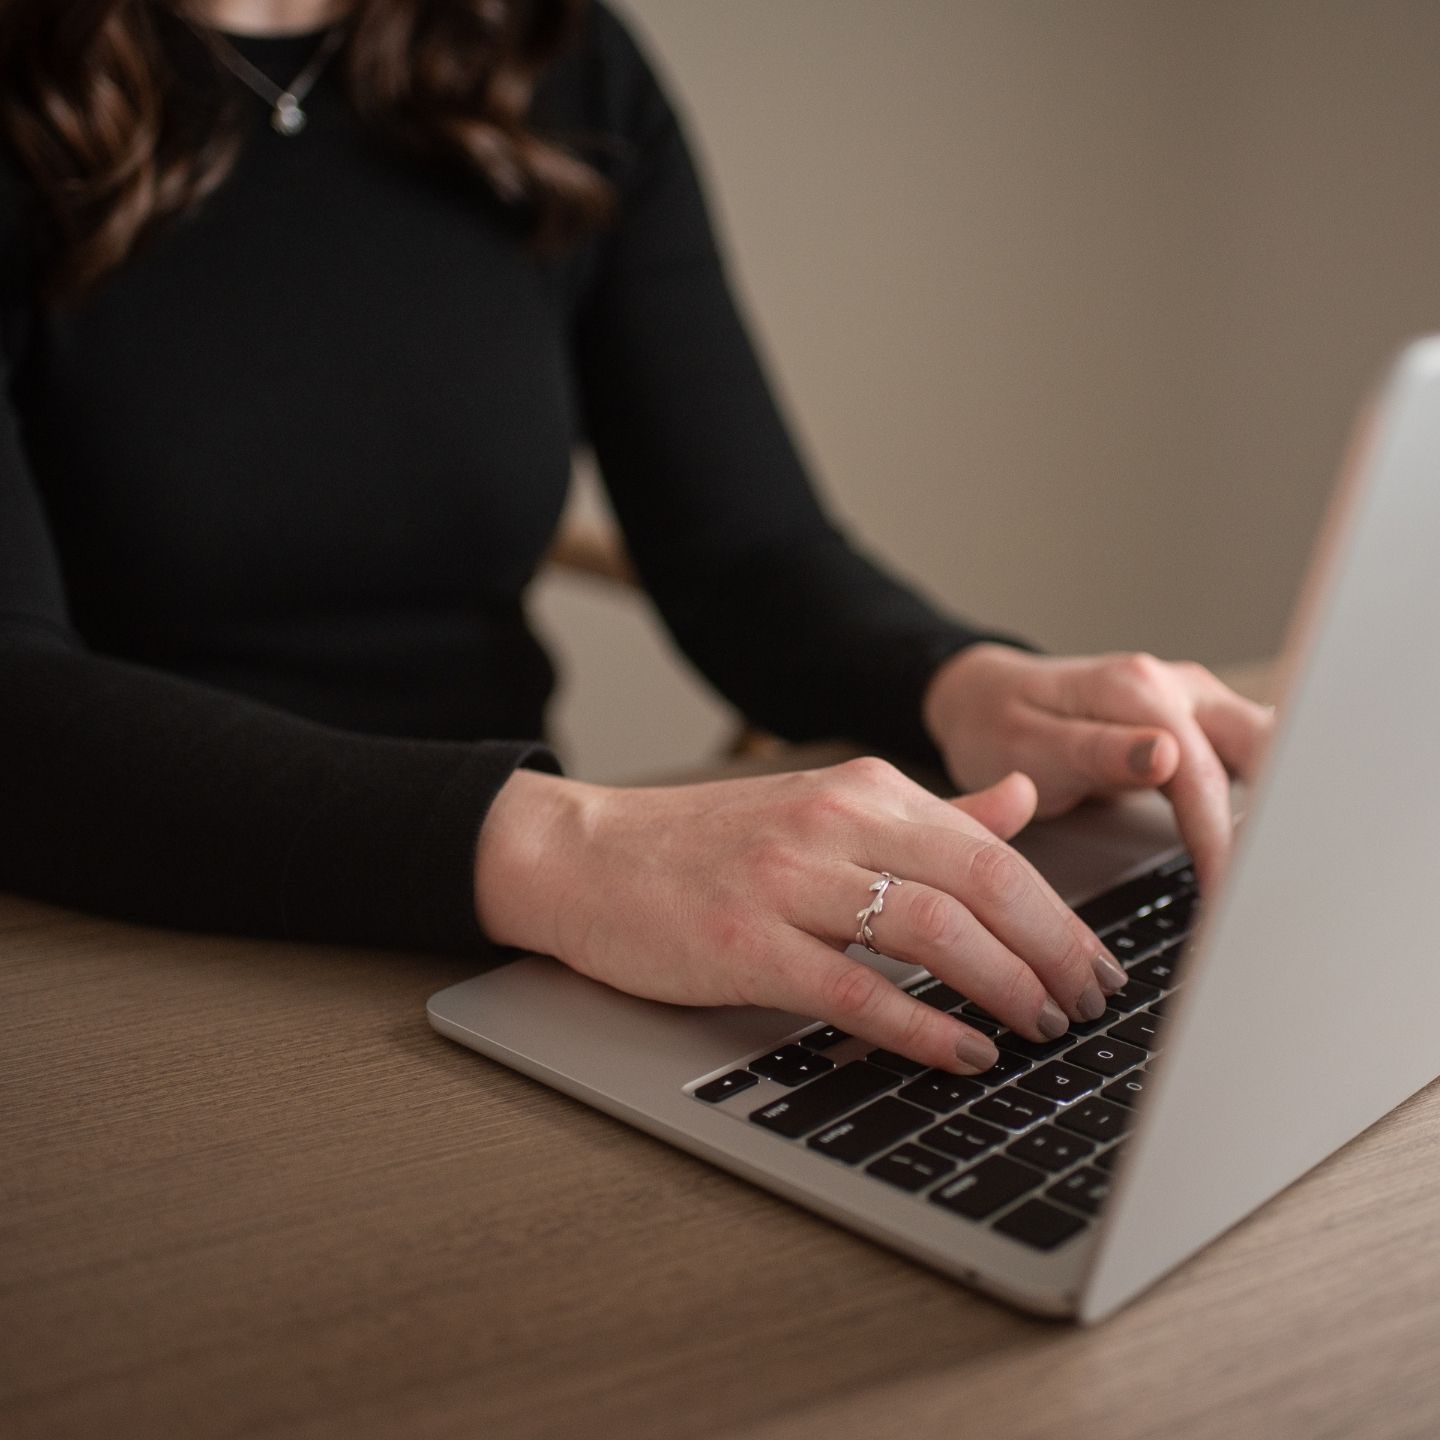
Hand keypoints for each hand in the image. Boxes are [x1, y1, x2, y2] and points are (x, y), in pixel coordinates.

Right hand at [474, 759, 1131, 1075]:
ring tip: (1042, 1027)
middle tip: (1091, 1002)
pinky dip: (920, 1027)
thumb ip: (929, 811)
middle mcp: (832, 822)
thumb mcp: (823, 806)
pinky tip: (961, 1054)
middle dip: (1051, 949)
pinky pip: (854, 989)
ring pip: (929, 929)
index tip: (1096, 960)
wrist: (586, 855)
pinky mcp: (744, 944)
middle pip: (978, 881)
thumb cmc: (705, 843)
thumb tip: (1020, 803)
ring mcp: (786, 881)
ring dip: (1002, 986)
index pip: (990, 846)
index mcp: (862, 789)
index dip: (1056, 910)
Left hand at [923, 644, 1275, 891]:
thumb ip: (1099, 751)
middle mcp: (1180, 688)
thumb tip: (1168, 756)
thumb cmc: (999, 725)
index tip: (1230, 897)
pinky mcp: (1201, 726)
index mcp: (1139, 689)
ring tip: (1291, 876)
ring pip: (1272, 750)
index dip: (1221, 842)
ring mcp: (1196, 704)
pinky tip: (1274, 847)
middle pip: (1268, 747)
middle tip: (1284, 887)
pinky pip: (1253, 762)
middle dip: (1287, 815)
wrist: (983, 700)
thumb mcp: (1031, 746)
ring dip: (1287, 807)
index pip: (1203, 775)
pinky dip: (1269, 801)